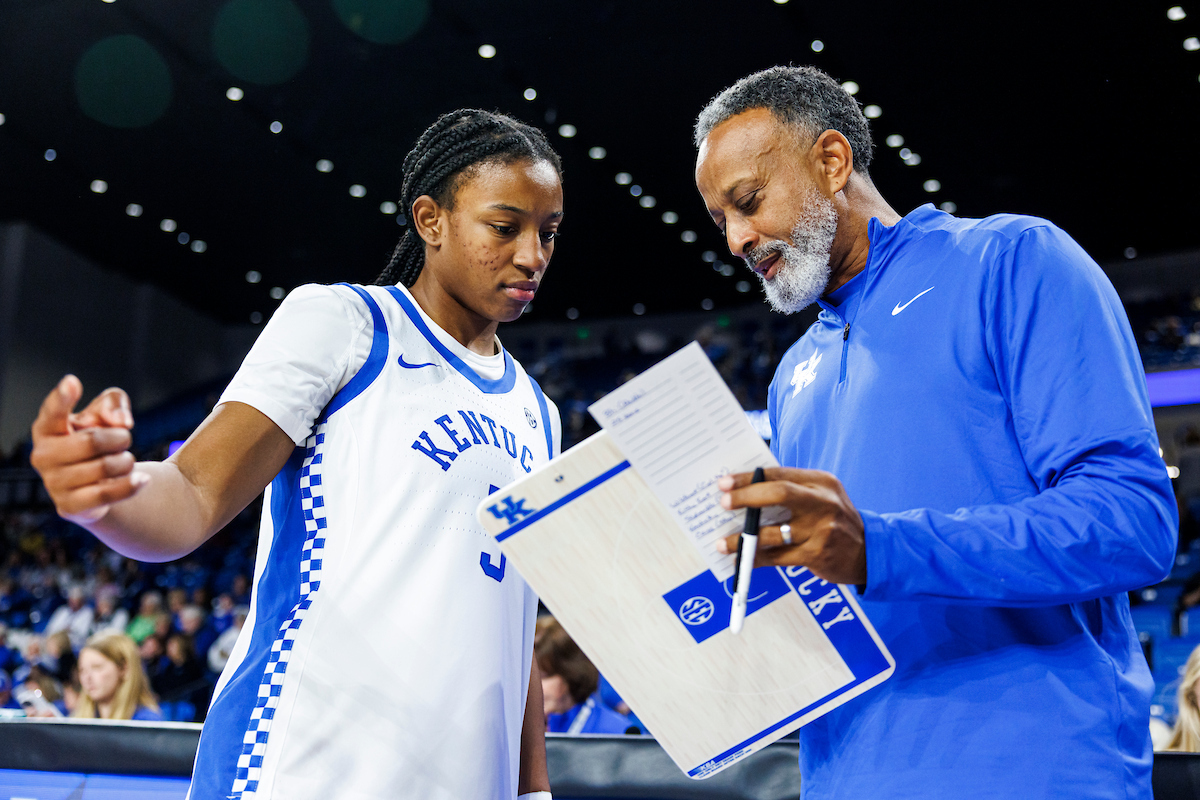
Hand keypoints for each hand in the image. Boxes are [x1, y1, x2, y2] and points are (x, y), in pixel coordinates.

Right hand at [30, 375, 146, 524]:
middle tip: (124, 440)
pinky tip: (144, 479)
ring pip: (104, 467)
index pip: (52, 412)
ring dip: (126, 461)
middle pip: (92, 441)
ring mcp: (53, 483)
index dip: (62, 398)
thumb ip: (114, 404)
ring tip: (125, 461)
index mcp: (47, 428)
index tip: (73, 382)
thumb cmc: (100, 438)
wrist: (99, 483)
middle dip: (119, 439)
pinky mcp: (69, 507)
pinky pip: (106, 495)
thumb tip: (121, 422)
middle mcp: (43, 456)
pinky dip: (131, 485)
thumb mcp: (109, 412)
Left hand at [716, 467, 865, 584]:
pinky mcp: (817, 555)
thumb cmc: (835, 521)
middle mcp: (824, 503)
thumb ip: (792, 491)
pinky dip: (756, 559)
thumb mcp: (822, 497)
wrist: (870, 552)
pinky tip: (741, 560)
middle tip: (723, 502)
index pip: (780, 474)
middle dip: (746, 497)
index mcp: (822, 482)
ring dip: (744, 538)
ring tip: (724, 543)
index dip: (749, 478)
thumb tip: (745, 492)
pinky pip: (779, 557)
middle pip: (780, 494)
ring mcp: (822, 530)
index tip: (725, 483)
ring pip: (775, 532)